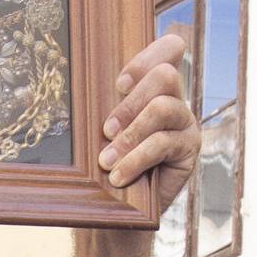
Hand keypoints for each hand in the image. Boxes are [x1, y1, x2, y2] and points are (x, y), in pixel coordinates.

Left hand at [99, 31, 199, 215]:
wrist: (123, 208)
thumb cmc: (110, 163)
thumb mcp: (104, 130)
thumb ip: (102, 105)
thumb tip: (66, 86)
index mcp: (155, 87)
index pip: (169, 48)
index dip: (146, 58)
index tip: (119, 84)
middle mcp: (175, 99)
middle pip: (165, 75)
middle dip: (131, 102)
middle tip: (106, 130)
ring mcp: (185, 122)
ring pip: (163, 108)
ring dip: (130, 134)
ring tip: (107, 160)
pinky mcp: (190, 148)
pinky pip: (163, 143)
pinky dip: (136, 159)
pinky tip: (119, 176)